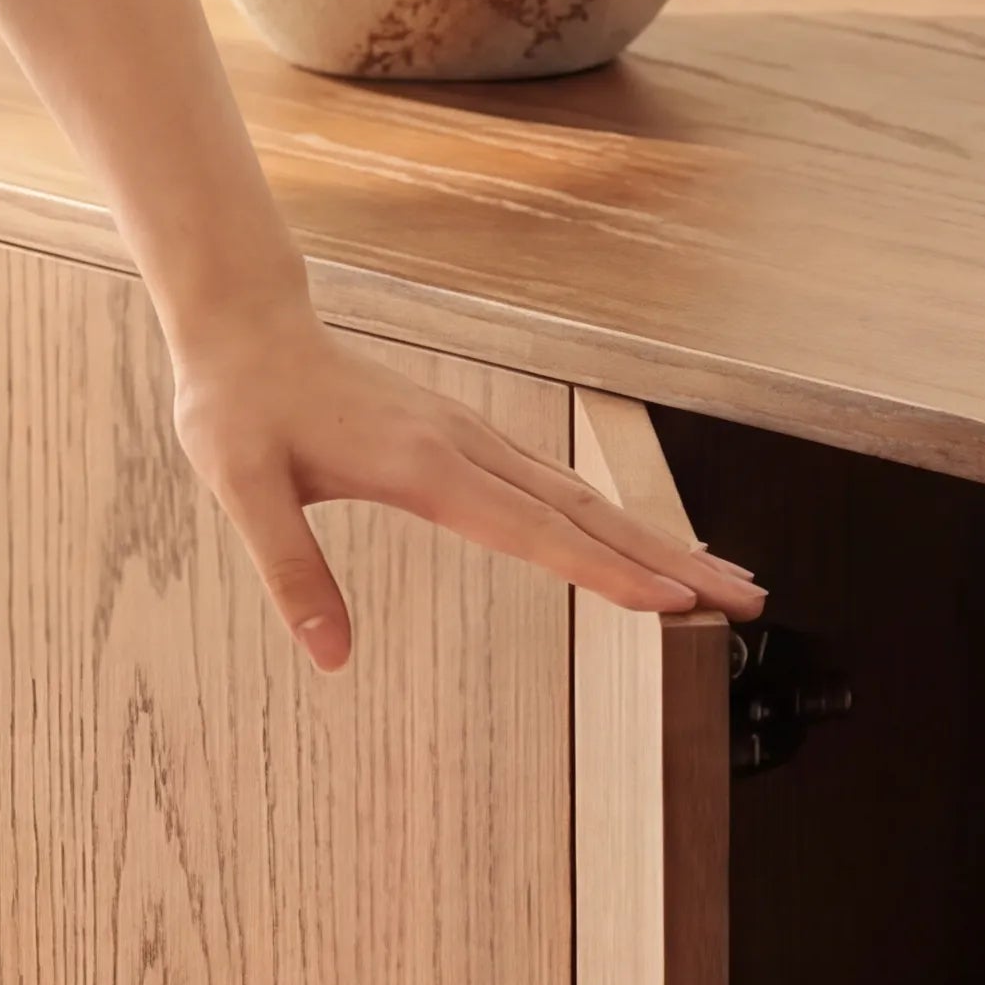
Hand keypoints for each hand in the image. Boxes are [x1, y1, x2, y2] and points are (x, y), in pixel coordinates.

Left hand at [169, 304, 766, 670]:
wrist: (247, 328)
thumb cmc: (238, 408)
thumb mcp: (240, 488)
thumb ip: (289, 572)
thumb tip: (330, 657)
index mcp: (425, 466)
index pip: (535, 530)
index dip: (605, 573)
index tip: (670, 605)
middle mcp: (469, 448)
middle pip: (591, 513)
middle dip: (673, 561)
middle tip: (746, 600)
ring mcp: (479, 442)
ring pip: (589, 498)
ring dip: (662, 542)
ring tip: (726, 581)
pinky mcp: (476, 444)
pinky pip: (565, 488)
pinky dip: (620, 522)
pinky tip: (649, 546)